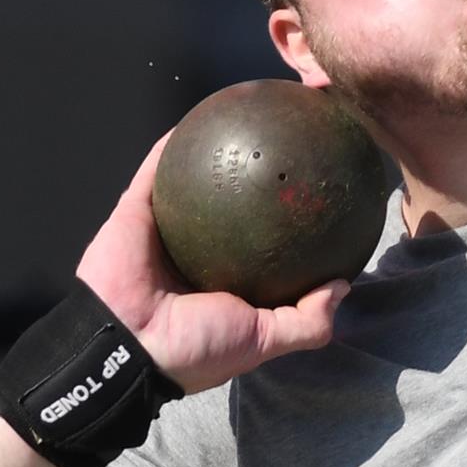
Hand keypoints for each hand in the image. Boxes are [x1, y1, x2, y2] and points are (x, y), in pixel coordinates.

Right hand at [74, 133, 351, 392]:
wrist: (125, 346)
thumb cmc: (195, 348)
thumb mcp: (264, 340)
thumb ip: (307, 320)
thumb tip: (342, 287)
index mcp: (224, 284)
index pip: (263, 249)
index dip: (287, 228)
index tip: (317, 201)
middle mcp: (195, 253)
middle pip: (232, 209)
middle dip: (256, 180)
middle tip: (287, 153)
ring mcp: (163, 229)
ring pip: (192, 183)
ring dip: (215, 154)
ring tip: (248, 126)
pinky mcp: (134, 210)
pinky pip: (155, 170)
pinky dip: (173, 145)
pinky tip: (203, 118)